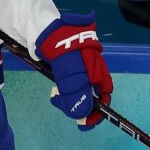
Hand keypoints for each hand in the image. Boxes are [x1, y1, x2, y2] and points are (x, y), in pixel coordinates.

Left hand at [35, 12, 112, 130]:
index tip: (85, 123)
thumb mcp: (69, 76)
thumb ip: (76, 96)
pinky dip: (62, 87)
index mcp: (97, 69)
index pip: (104, 94)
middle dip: (79, 104)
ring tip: (56, 97)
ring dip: (68, 96)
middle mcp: (91, 66)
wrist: (44, 26)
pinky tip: (54, 86)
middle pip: (90, 92)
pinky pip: (67, 79)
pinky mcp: (65, 59)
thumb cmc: (61, 50)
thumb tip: (81, 115)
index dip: (98, 110)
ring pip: (78, 87)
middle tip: (64, 106)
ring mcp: (78, 62)